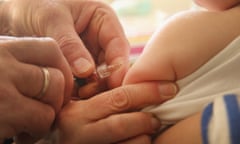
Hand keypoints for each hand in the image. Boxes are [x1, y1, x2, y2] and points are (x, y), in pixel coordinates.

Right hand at [0, 36, 72, 140]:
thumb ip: (19, 65)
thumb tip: (57, 74)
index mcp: (3, 48)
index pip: (50, 49)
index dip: (60, 68)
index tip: (56, 83)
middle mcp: (3, 62)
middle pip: (57, 74)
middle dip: (58, 95)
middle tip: (45, 107)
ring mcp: (3, 85)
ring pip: (54, 95)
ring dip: (48, 113)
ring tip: (30, 121)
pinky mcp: (4, 110)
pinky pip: (42, 118)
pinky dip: (37, 129)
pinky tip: (21, 132)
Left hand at [4, 0, 129, 87]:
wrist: (14, 15)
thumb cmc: (35, 6)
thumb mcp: (52, 20)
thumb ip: (70, 46)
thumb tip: (87, 72)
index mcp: (103, 20)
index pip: (118, 45)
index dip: (119, 65)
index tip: (114, 83)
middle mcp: (100, 40)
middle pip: (112, 65)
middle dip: (104, 81)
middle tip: (88, 93)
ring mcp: (90, 55)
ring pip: (100, 77)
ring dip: (91, 89)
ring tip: (76, 96)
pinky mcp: (79, 69)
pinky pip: (85, 83)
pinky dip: (80, 92)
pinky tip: (70, 97)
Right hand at [52, 82, 175, 143]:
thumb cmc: (75, 125)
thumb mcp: (82, 107)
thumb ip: (103, 97)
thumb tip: (137, 82)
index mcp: (75, 111)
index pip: (118, 97)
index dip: (148, 91)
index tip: (169, 88)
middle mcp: (76, 132)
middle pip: (122, 123)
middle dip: (147, 118)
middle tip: (158, 117)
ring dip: (144, 138)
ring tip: (148, 132)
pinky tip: (140, 141)